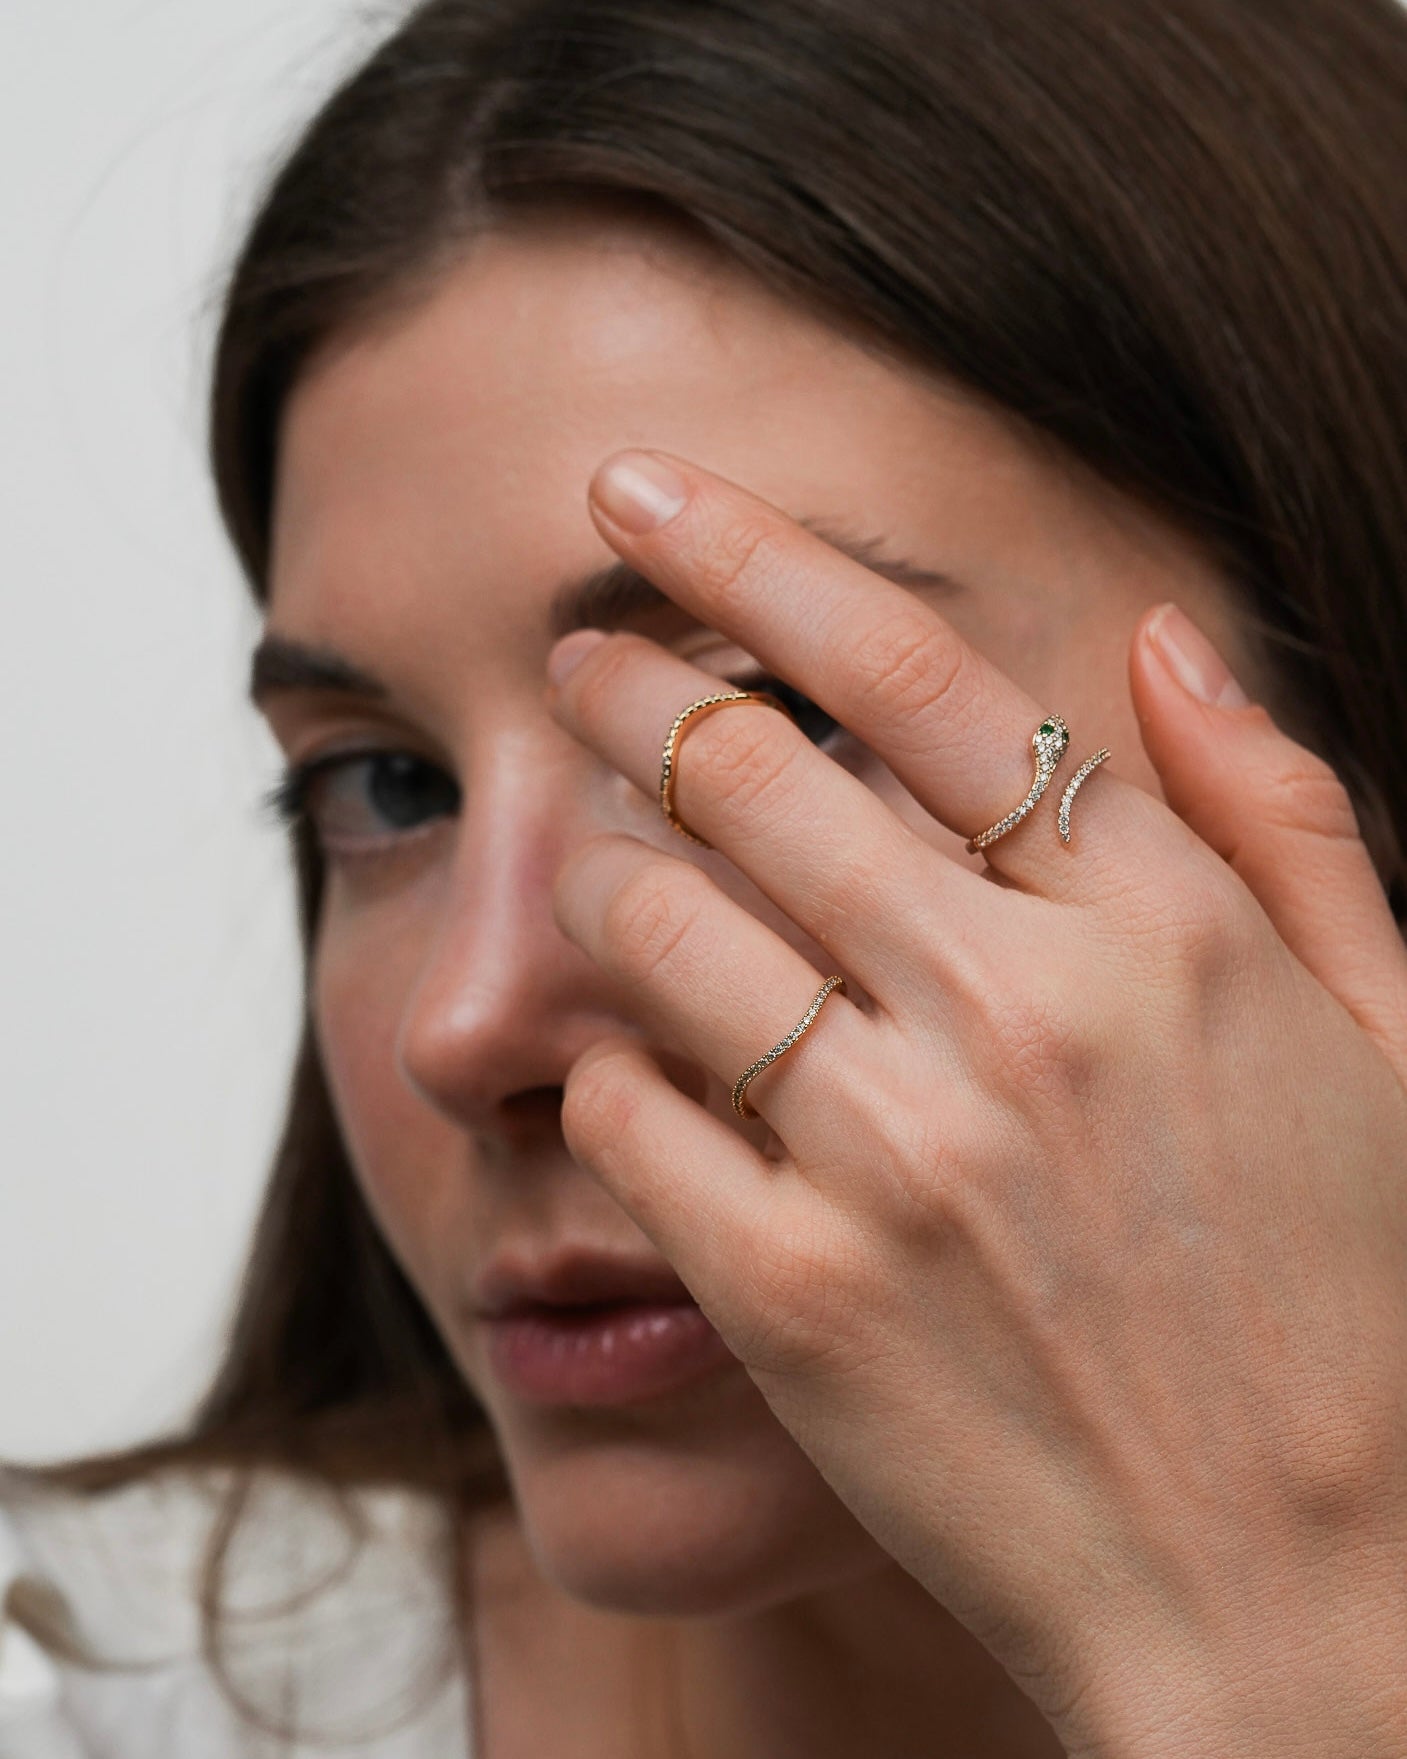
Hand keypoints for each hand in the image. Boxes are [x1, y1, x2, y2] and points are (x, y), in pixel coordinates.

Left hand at [544, 448, 1406, 1756]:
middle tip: (570, 659)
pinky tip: (637, 1077)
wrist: (1299, 1600)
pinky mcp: (797, 1291)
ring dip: (603, 874)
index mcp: (1165, 926)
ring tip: (600, 869)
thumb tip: (1160, 635)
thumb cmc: (1356, 1308)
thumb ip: (1278, 818)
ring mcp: (899, 1153)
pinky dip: (605, 1071)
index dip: (751, 553)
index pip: (911, 671)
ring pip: (655, 920)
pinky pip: (623, 1109)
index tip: (634, 493)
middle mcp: (1021, 1010)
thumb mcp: (1392, 1037)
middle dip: (626, 687)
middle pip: (744, 768)